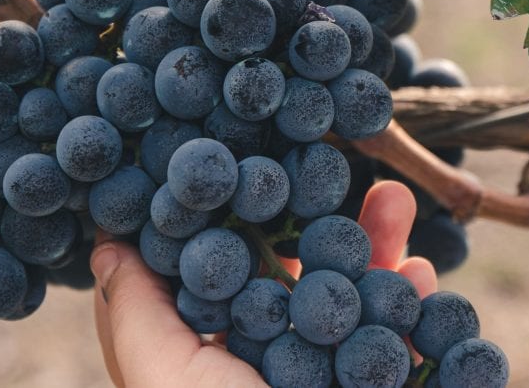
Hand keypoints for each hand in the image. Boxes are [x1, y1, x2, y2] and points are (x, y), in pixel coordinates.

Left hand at [90, 181, 436, 387]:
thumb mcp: (167, 383)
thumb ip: (137, 319)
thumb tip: (106, 248)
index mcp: (215, 361)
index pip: (224, 275)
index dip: (240, 218)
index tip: (253, 163)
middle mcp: (273, 364)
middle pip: (299, 276)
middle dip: (321, 221)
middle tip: (335, 169)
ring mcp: (333, 376)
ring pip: (357, 297)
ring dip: (379, 247)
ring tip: (395, 201)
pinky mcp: (386, 385)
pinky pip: (402, 339)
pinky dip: (416, 303)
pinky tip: (421, 273)